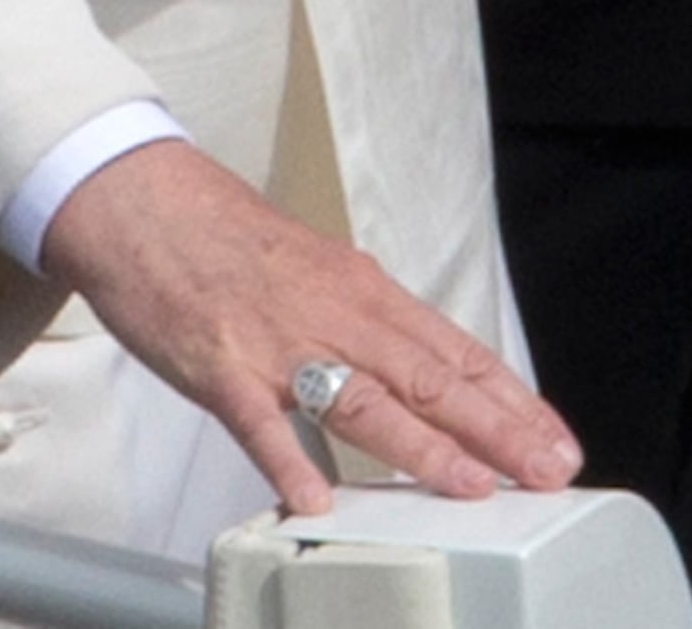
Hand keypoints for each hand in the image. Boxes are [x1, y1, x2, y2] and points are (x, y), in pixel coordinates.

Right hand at [42, 139, 580, 512]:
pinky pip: (257, 420)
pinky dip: (287, 459)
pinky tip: (313, 497)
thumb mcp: (314, 266)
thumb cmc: (220, 234)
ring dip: (422, 447)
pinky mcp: (216, 362)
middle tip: (547, 473)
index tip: (555, 441)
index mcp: (359, 288)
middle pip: (427, 377)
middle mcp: (331, 312)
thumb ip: (362, 323)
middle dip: (495, 430)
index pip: (453, 350)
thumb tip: (415, 373)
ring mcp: (275, 340)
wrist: (136, 195)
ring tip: (471, 488)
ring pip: (362, 397)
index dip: (510, 399)